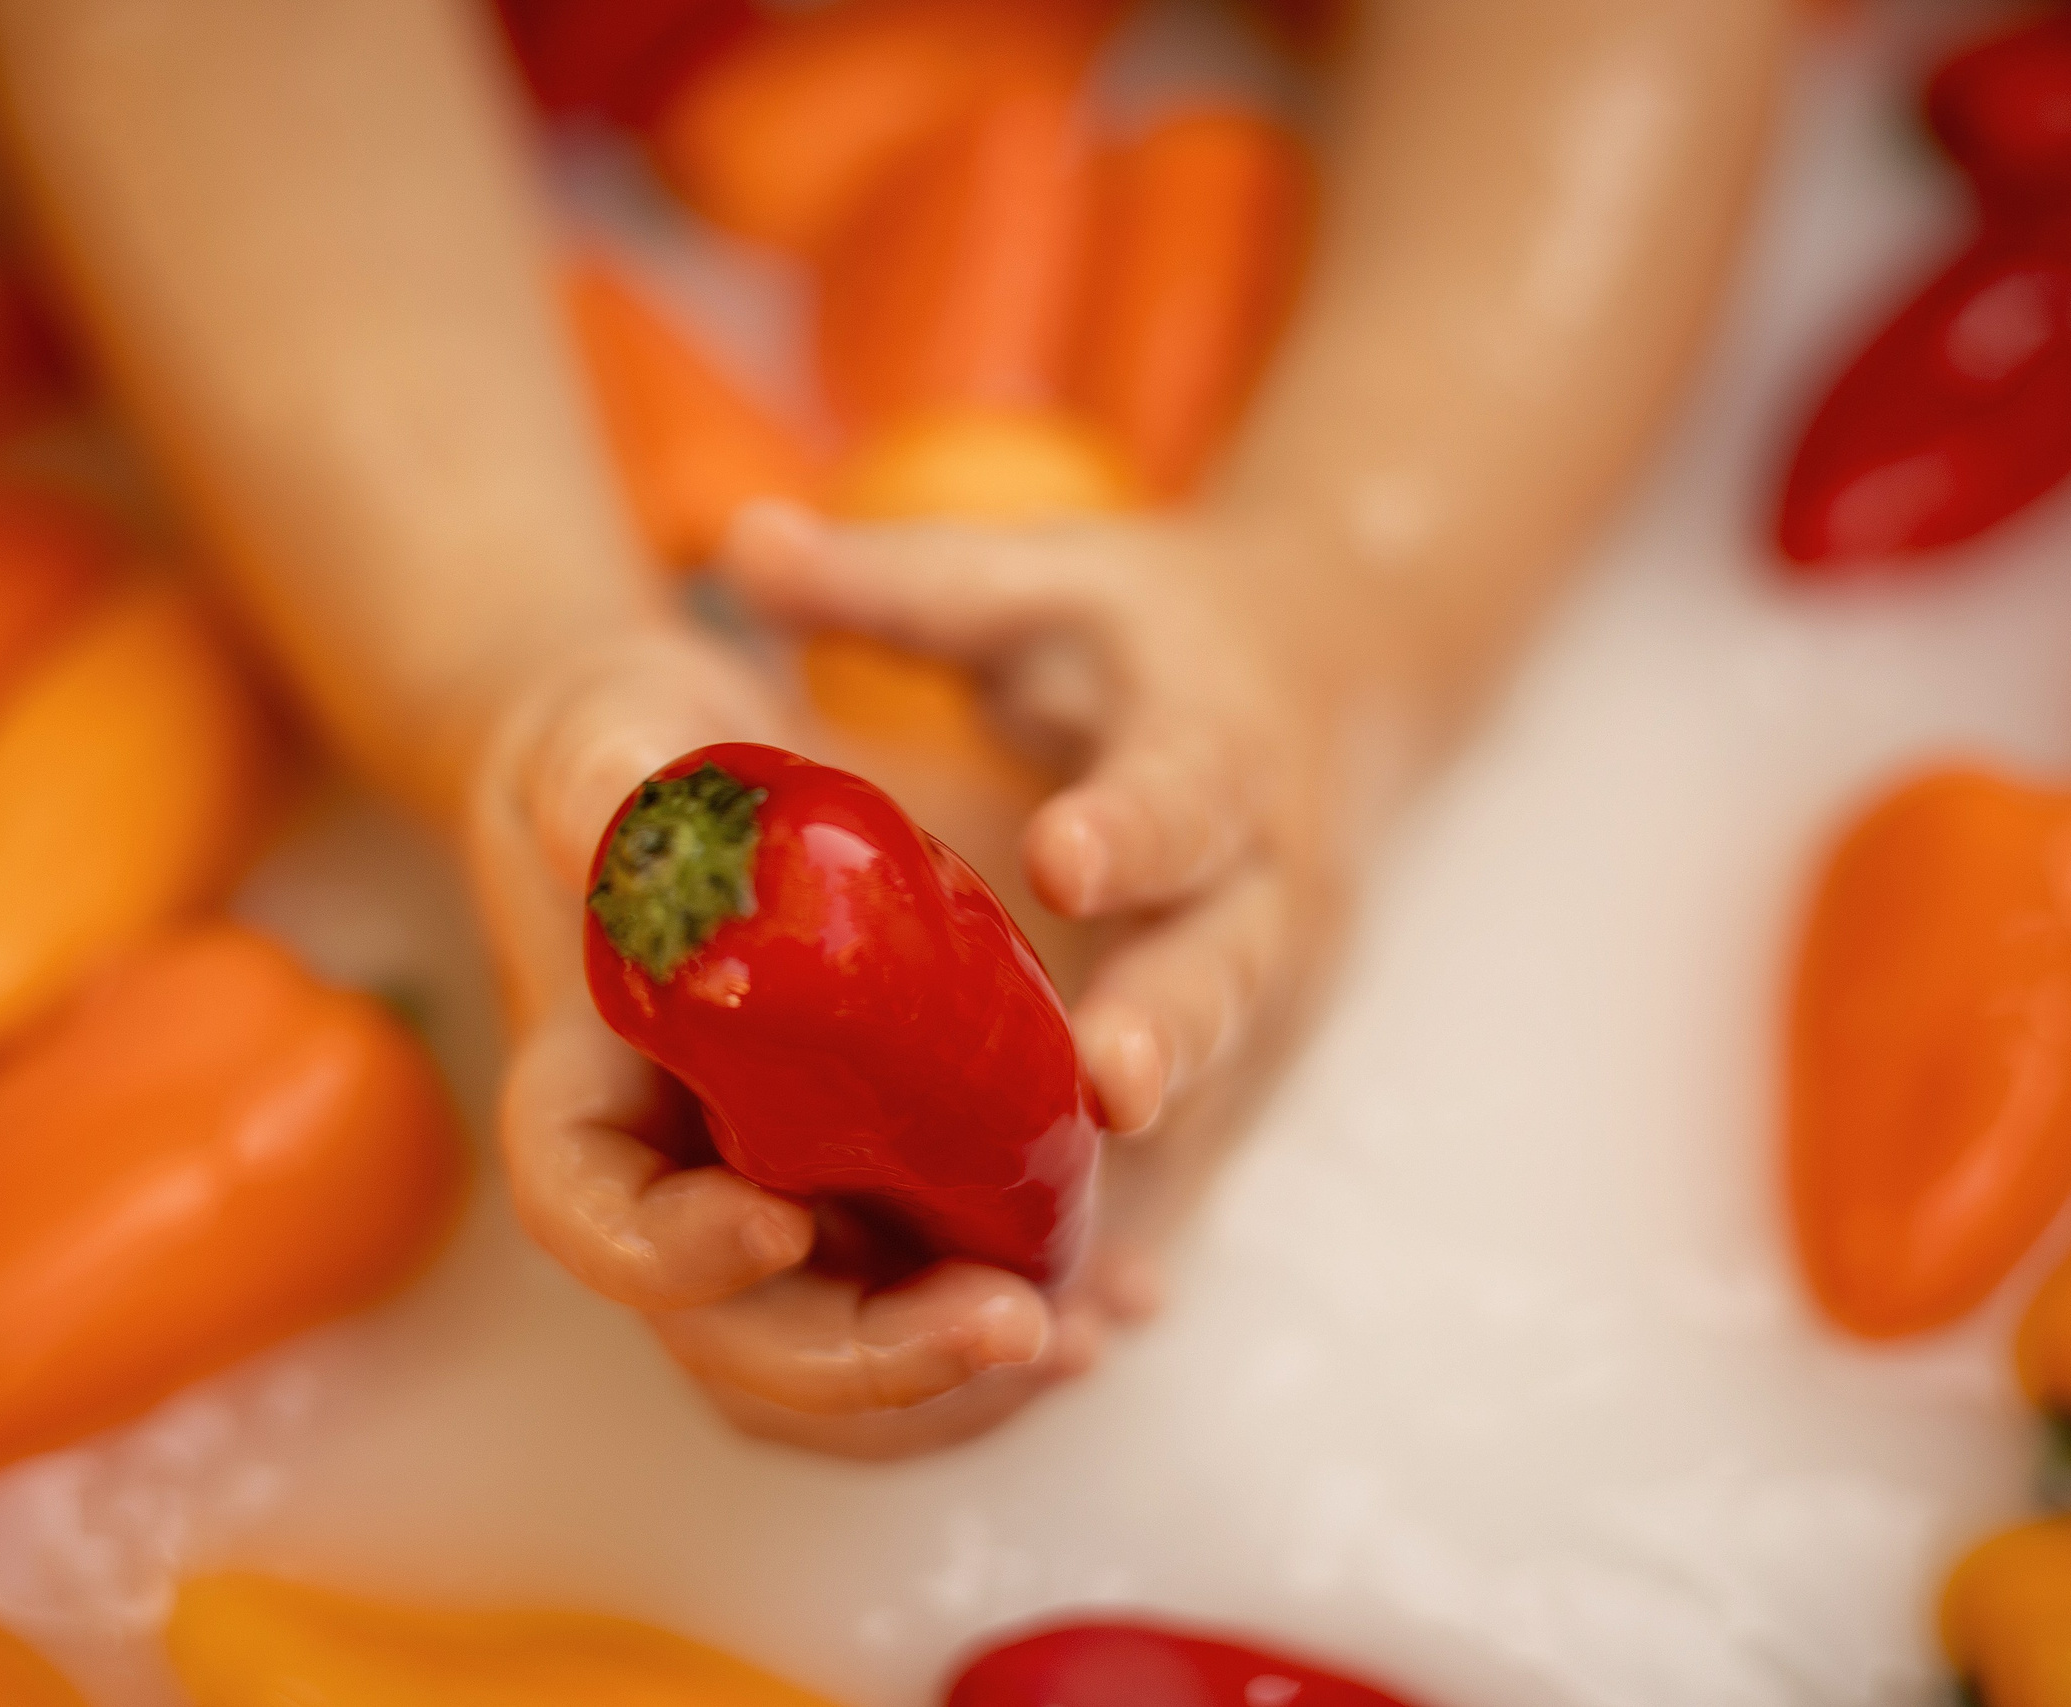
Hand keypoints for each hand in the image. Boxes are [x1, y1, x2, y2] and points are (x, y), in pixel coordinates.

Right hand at [466, 623, 1108, 1456]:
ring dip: (962, 1382)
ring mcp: (781, 1208)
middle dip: (870, 1359)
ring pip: (850, 1357)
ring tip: (1087, 1330)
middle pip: (742, 1341)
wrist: (704, 787)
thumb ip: (603, 780)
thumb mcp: (609, 744)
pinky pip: (936, 1301)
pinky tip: (1128, 1301)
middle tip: (1011, 1323)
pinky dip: (1023, 1322)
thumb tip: (621, 802)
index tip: (772, 1225)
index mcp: (590, 1105)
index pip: (595, 1219)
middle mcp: (679, 1189)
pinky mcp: (879, 1194)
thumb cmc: (634, 758)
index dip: (668, 1255)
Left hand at [719, 501, 1355, 1347]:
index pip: (1187, 778)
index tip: (1065, 851)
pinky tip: (1082, 1321)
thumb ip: (895, 584)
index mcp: (1219, 739)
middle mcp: (1272, 875)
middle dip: (1173, 1021)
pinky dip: (1148, 1230)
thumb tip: (732, 542)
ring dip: (1154, 1174)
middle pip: (1232, 958)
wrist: (1337, 677)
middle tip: (1111, 1083)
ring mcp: (1278, 984)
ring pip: (1222, 1090)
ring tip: (1070, 1268)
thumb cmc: (1150, 632)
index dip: (1133, 819)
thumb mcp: (1037, 584)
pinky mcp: (1258, 1060)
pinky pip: (1205, 1158)